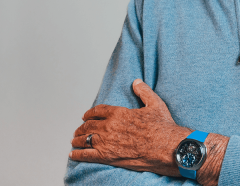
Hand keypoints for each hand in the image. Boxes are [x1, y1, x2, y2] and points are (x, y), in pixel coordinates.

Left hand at [69, 79, 190, 176]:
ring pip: (85, 139)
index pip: (98, 111)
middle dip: (82, 127)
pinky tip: (73, 154)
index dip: (90, 113)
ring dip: (77, 139)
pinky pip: (86, 155)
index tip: (86, 116)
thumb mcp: (155, 104)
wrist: (166, 147)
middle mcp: (109, 126)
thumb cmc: (162, 127)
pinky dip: (78, 154)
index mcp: (119, 113)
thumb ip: (144, 92)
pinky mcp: (107, 156)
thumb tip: (137, 82)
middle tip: (79, 129)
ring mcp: (106, 142)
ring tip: (75, 140)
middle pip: (89, 125)